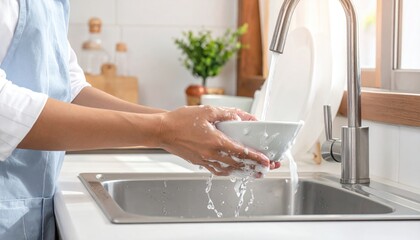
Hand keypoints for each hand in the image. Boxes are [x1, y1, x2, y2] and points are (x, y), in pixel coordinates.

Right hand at [158, 106, 272, 176]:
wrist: (161, 131)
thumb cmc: (180, 120)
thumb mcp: (207, 111)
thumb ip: (227, 114)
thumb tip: (242, 117)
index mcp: (216, 142)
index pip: (242, 153)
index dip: (256, 158)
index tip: (267, 162)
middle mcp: (212, 154)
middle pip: (238, 164)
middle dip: (254, 167)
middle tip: (265, 169)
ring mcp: (204, 160)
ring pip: (228, 170)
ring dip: (242, 172)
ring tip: (252, 172)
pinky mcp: (198, 162)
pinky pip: (217, 170)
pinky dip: (228, 171)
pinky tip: (232, 169)